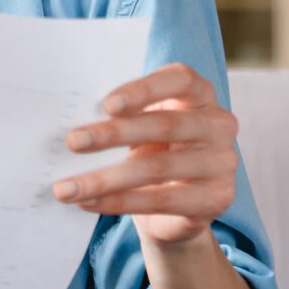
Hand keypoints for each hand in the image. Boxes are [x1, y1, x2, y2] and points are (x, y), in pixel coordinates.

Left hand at [50, 62, 239, 247]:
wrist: (176, 208)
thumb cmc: (152, 151)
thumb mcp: (140, 128)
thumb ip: (120, 117)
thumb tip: (74, 123)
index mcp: (200, 95)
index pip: (180, 80)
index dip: (144, 90)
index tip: (106, 104)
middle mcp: (219, 124)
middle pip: (165, 125)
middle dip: (113, 134)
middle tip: (72, 142)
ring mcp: (222, 163)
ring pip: (156, 168)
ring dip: (104, 179)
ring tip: (66, 187)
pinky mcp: (216, 199)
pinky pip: (159, 201)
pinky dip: (117, 202)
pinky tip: (88, 203)